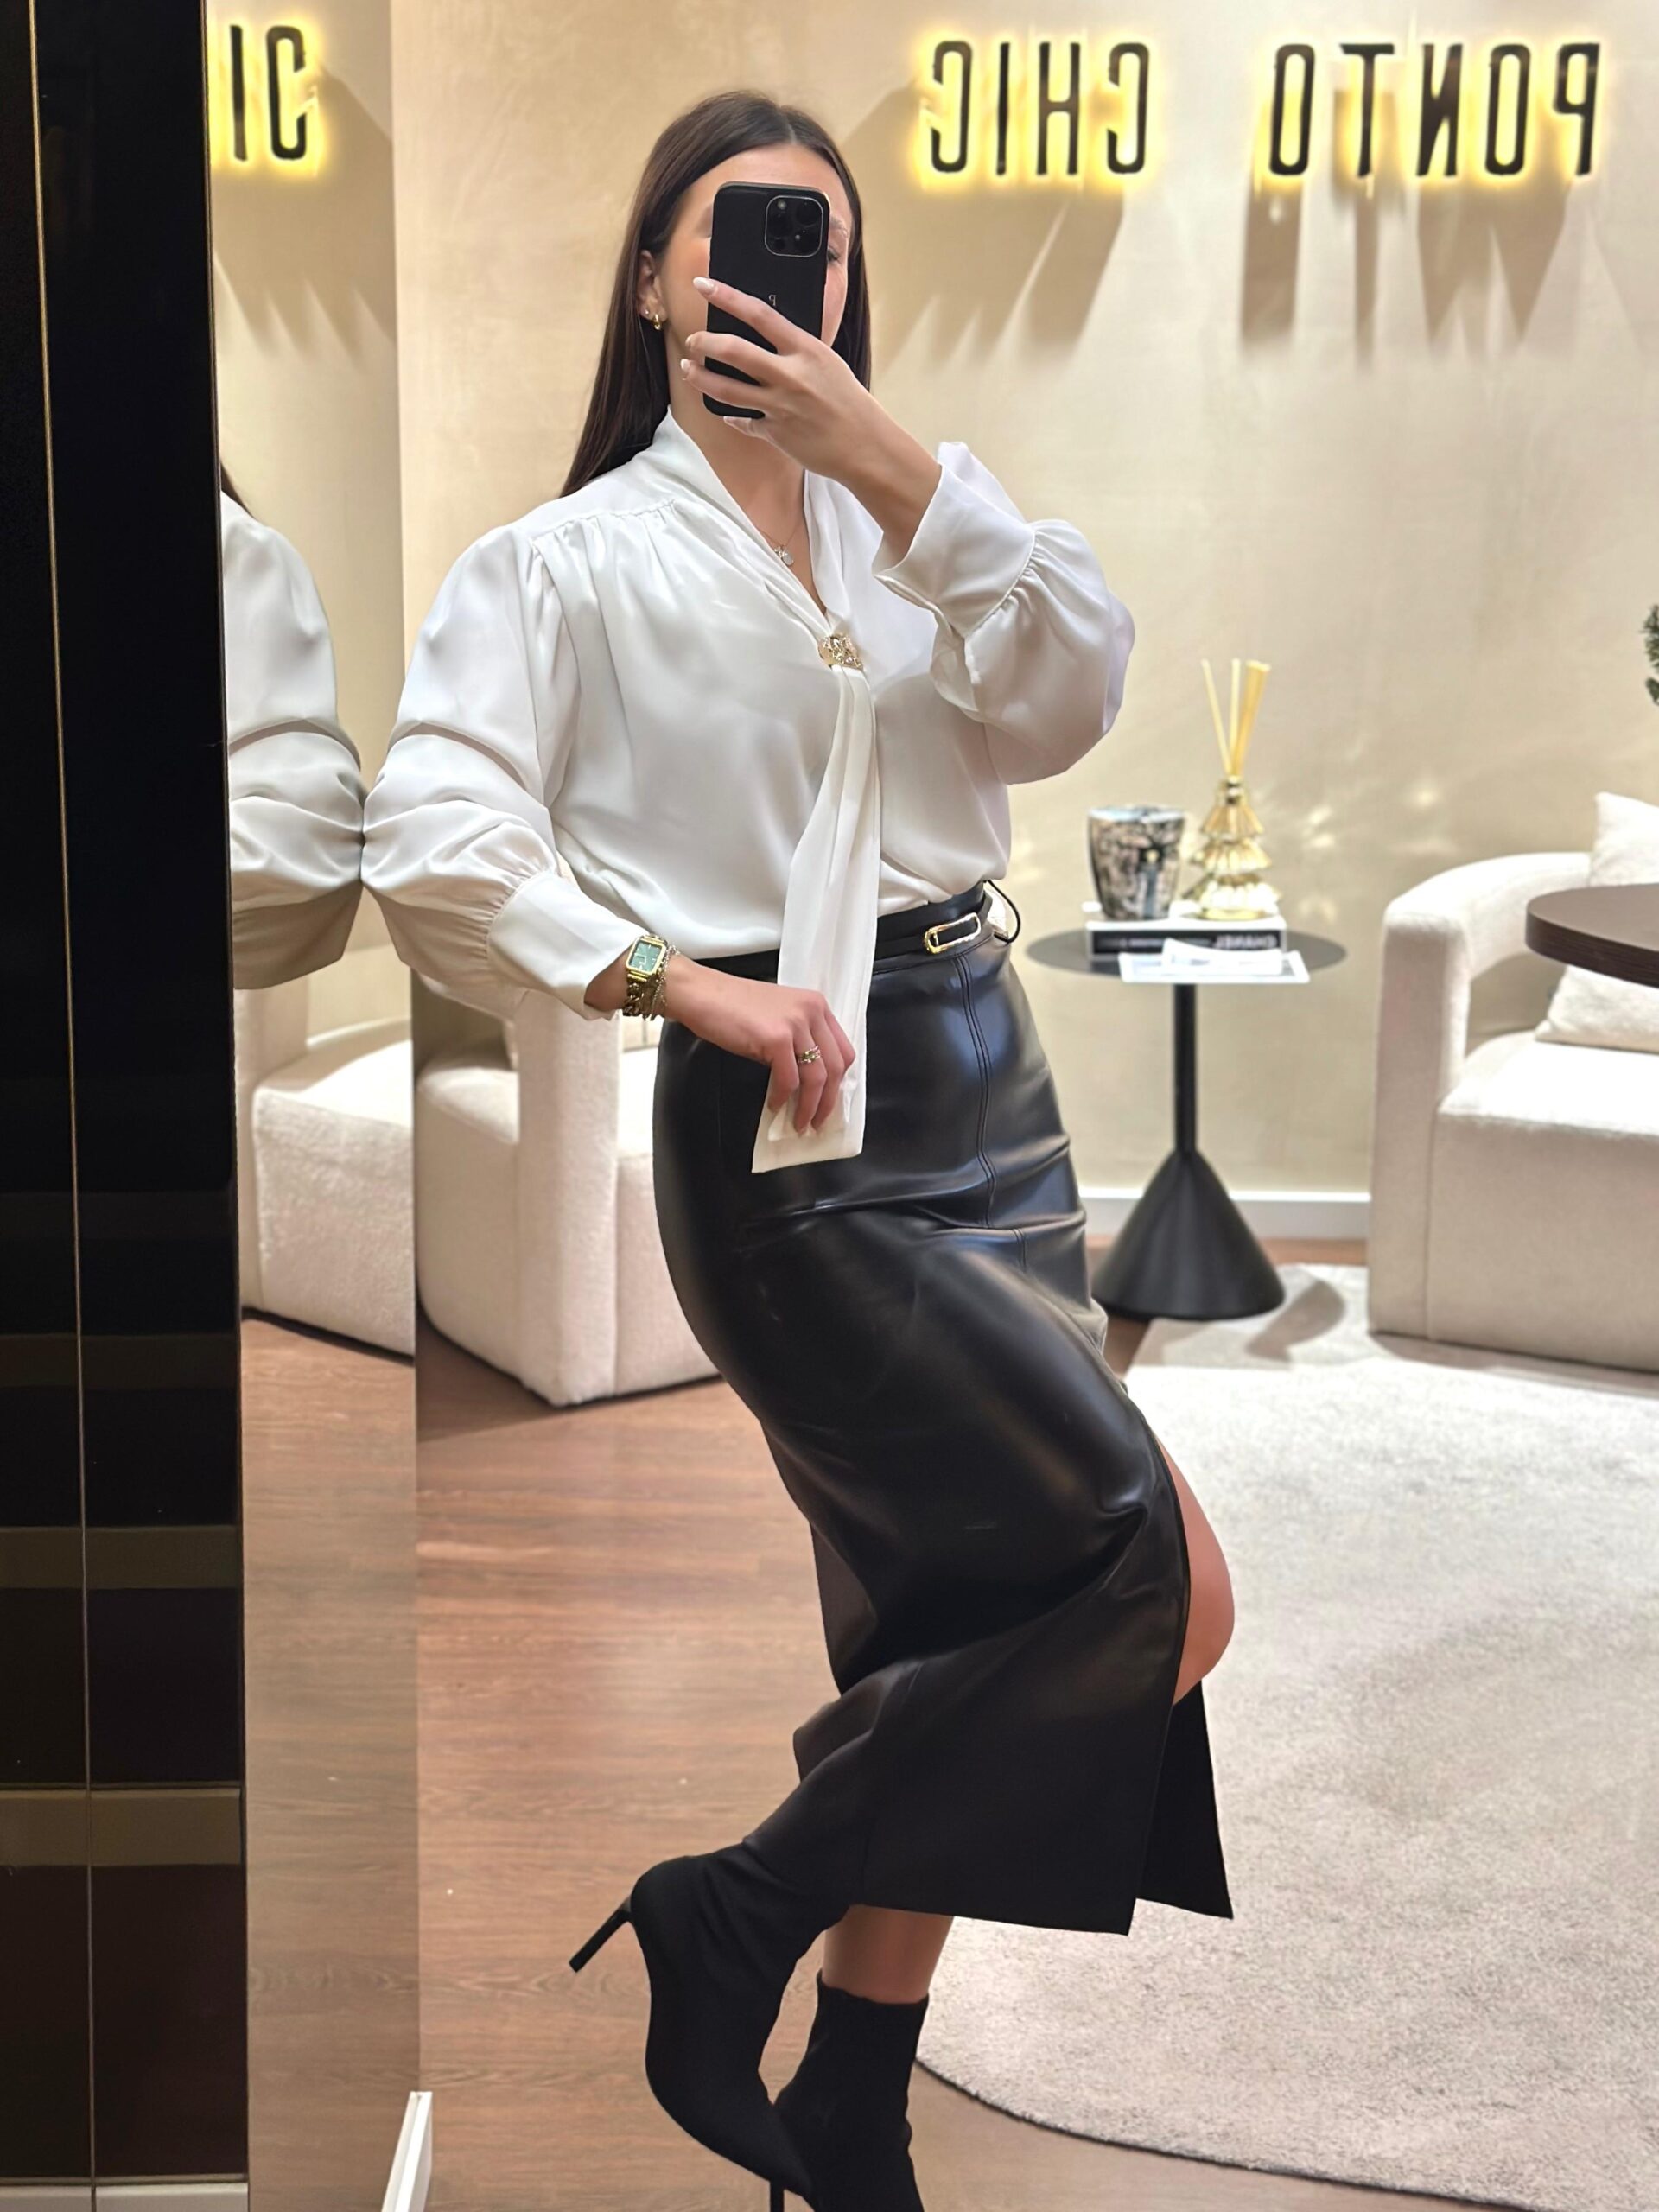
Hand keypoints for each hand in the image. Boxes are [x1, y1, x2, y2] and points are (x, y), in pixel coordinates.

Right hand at [662, 955, 855, 1134]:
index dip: (838, 1081)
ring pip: (816, 1077)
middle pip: (834, 1067)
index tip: (829, 1099)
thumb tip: (806, 1078)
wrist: (702, 993)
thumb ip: (799, 1038)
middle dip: (828, 1100)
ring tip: (799, 1122)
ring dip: (808, 1106)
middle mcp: (811, 1011)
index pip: (843, 1050)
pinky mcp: (776, 1038)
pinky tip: (775, 1105)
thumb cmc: (732, 1005)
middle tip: (817, 1120)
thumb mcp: (778, 1015)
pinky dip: (783, 1098)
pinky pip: (788, 1080)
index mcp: (816, 1005)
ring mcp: (795, 1024)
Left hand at [680, 272, 881, 481]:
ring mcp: (780, 406)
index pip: (759, 314)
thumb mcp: (826, 363)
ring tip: (689, 370)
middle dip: (705, 342)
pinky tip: (728, 413)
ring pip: (726, 389)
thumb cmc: (849, 401)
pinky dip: (733, 416)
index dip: (727, 296)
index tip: (704, 285)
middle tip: (693, 340)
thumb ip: (796, 349)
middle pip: (734, 351)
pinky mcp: (774, 433)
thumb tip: (765, 336)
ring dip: (701, 378)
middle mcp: (790, 376)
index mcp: (806, 350)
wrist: (865, 446)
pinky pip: (743, 421)